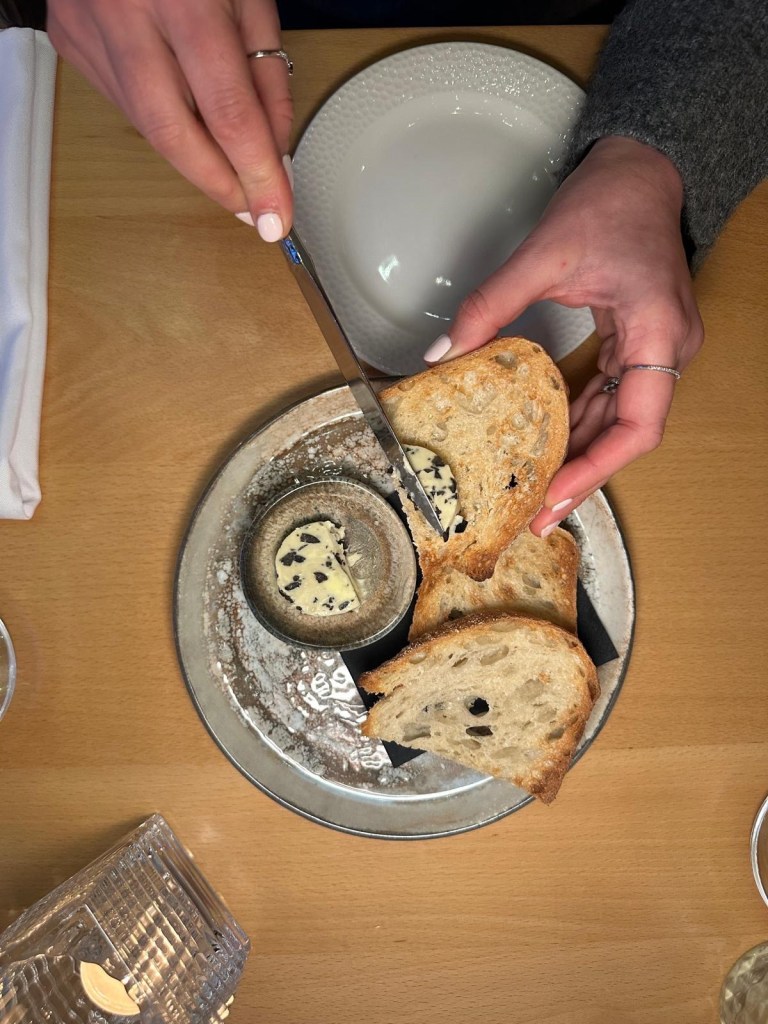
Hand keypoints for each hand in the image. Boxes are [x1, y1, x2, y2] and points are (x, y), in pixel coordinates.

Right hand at [47, 0, 292, 239]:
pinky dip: (164, 121)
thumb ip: (265, 72)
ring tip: (231, 171)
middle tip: (256, 211)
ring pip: (147, 124)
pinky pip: (125, 101)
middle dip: (220, 184)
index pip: (226, 111)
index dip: (255, 173)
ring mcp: (88, 28)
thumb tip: (273, 150)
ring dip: (195, 158)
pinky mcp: (69, 39)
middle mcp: (127, 15)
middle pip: (174, 133)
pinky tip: (188, 120)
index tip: (278, 215)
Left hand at [423, 136, 703, 534]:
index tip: (555, 496)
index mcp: (658, 333)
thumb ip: (491, 304)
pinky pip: (611, 396)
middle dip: (581, 473)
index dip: (597, 468)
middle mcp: (668, 350)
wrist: (641, 170)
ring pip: (619, 420)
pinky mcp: (639, 344)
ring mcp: (657, 349)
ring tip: (535, 489)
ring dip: (579, 452)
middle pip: (627, 433)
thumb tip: (443, 351)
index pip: (638, 426)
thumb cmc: (609, 203)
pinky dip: (579, 421)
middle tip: (533, 512)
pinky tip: (547, 443)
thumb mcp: (544, 254)